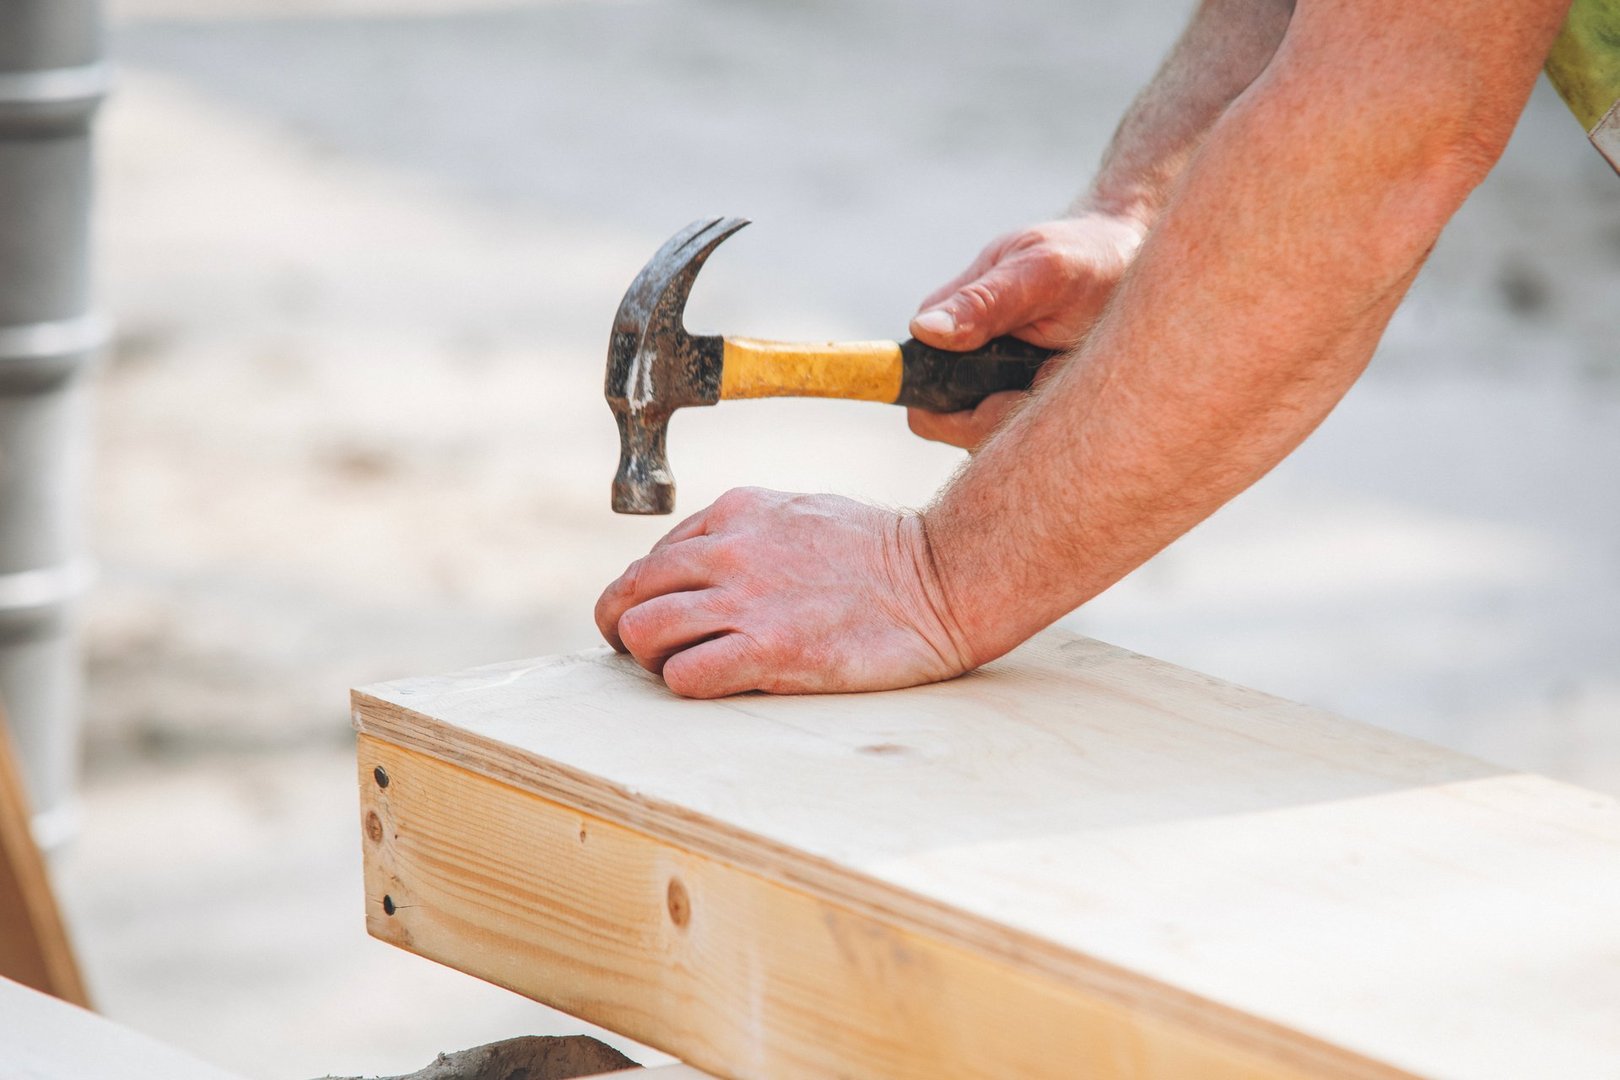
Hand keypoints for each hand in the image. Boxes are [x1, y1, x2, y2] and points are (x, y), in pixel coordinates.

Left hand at [595, 488, 973, 697]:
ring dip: (653, 659)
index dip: (650, 597)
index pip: (652, 560)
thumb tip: (702, 564)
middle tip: (648, 653)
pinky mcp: (768, 651)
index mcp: (734, 514)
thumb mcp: (800, 512)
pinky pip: (686, 676)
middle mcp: (728, 552)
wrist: (942, 577)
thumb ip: (746, 533)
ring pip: (642, 632)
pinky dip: (688, 685)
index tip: (670, 620)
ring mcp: (746, 600)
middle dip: (627, 629)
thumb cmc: (882, 552)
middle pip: (630, 594)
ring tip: (682, 670)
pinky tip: (718, 684)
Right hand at [907, 212, 1145, 449]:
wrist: (1134, 262)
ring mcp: (993, 390)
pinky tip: (1075, 386)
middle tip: (1051, 373)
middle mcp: (961, 364)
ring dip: (1036, 414)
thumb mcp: (1041, 270)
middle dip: (1007, 412)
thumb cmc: (1087, 256)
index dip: (959, 408)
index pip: (922, 393)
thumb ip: (985, 300)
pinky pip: (1027, 438)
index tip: (1007, 391)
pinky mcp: (1025, 407)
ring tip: (1066, 370)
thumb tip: (923, 329)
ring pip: (994, 438)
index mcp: (946, 328)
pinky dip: (1057, 421)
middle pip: (956, 427)